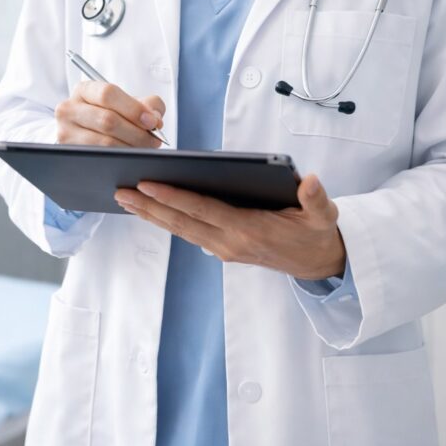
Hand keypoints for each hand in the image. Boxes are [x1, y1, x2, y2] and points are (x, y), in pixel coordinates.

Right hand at [56, 81, 165, 147]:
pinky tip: (130, 156)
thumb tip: (154, 118)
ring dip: (131, 148)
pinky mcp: (69, 153)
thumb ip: (148, 104)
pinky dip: (120, 158)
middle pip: (107, 120)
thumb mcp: (129, 104)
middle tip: (154, 140)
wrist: (89, 134)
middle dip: (136, 132)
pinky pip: (99, 157)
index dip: (133, 108)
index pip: (108, 94)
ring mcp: (66, 132)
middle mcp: (69, 109)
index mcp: (84, 90)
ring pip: (104, 142)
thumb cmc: (112, 116)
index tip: (151, 121)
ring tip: (145, 149)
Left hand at [114, 174, 345, 279]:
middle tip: (120, 191)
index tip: (147, 184)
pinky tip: (147, 210)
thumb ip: (317, 199)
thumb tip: (312, 181)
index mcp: (249, 230)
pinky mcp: (222, 250)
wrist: (319, 263)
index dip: (173, 197)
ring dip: (150, 215)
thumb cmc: (317, 233)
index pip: (203, 210)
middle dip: (149, 206)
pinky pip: (187, 233)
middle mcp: (230, 242)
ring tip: (124, 198)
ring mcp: (224, 249)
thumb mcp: (324, 216)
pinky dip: (165, 221)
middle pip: (181, 222)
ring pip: (179, 230)